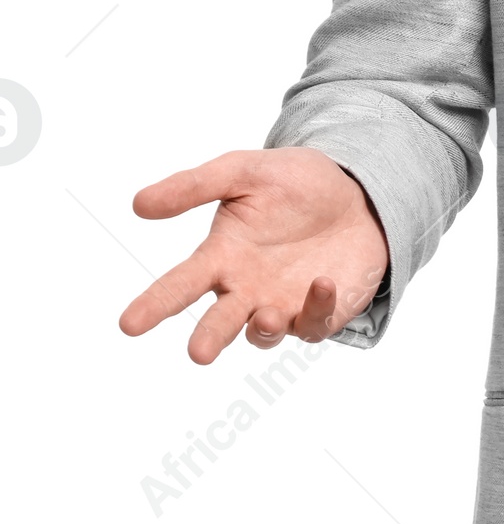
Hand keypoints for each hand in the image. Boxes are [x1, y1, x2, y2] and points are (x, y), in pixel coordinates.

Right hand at [119, 148, 389, 364]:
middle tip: (198, 352)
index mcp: (222, 257)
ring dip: (264, 329)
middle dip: (209, 337)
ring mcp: (283, 304)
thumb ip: (194, 186)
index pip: (180, 285)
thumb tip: (138, 204)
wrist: (355, 191)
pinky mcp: (321, 311)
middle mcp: (246, 289)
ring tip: (266, 316)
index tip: (128, 324)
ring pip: (264, 333)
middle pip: (219, 322)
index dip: (155, 304)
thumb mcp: (244, 172)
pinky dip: (317, 309)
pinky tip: (322, 282)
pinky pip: (314, 323)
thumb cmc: (293, 183)